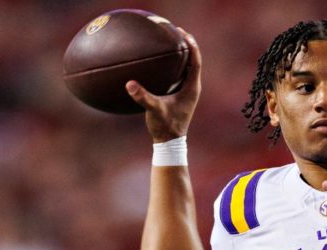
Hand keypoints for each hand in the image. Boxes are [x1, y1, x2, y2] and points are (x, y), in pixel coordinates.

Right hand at [125, 28, 201, 142]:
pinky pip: (178, 74)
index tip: (184, 33)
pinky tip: (160, 61)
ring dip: (180, 54)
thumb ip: (144, 97)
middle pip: (193, 61)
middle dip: (186, 45)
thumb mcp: (154, 110)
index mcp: (192, 88)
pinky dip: (172, 65)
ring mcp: (187, 91)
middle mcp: (192, 87)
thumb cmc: (166, 126)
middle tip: (175, 31)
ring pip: (187, 67)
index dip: (192, 46)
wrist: (170, 142)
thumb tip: (130, 84)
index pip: (196, 61)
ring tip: (170, 41)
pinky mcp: (180, 95)